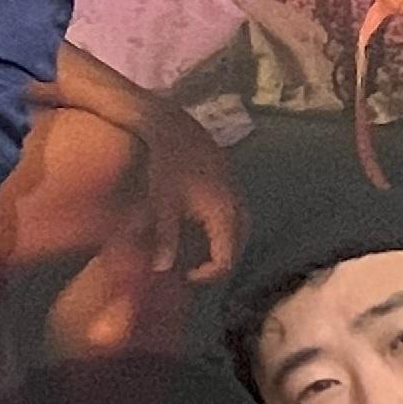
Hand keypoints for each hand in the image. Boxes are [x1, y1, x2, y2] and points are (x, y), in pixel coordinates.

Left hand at [137, 102, 244, 283]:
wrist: (173, 127)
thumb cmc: (165, 165)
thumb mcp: (162, 205)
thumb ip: (165, 239)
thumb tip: (162, 269)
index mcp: (223, 215)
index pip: (226, 259)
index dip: (208, 275)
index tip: (185, 276)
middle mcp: (237, 206)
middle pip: (238, 248)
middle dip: (218, 263)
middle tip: (194, 270)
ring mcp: (237, 192)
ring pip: (241, 231)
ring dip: (224, 246)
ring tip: (200, 254)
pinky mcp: (232, 182)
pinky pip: (237, 215)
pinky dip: (225, 229)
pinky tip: (205, 228)